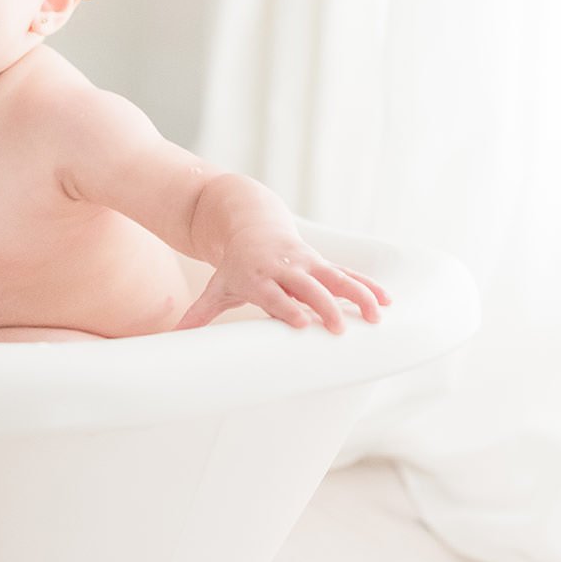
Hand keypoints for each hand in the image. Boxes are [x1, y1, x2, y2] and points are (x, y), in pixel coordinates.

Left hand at [176, 225, 391, 334]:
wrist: (250, 222)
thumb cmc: (234, 264)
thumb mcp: (217, 286)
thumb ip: (200, 314)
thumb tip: (173, 339)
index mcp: (257, 276)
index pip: (273, 295)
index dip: (286, 308)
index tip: (302, 323)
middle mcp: (285, 269)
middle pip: (308, 287)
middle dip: (324, 305)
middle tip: (338, 328)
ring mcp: (307, 264)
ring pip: (336, 278)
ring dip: (357, 295)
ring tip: (377, 316)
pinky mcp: (321, 263)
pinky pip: (349, 274)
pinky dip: (368, 286)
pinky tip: (388, 301)